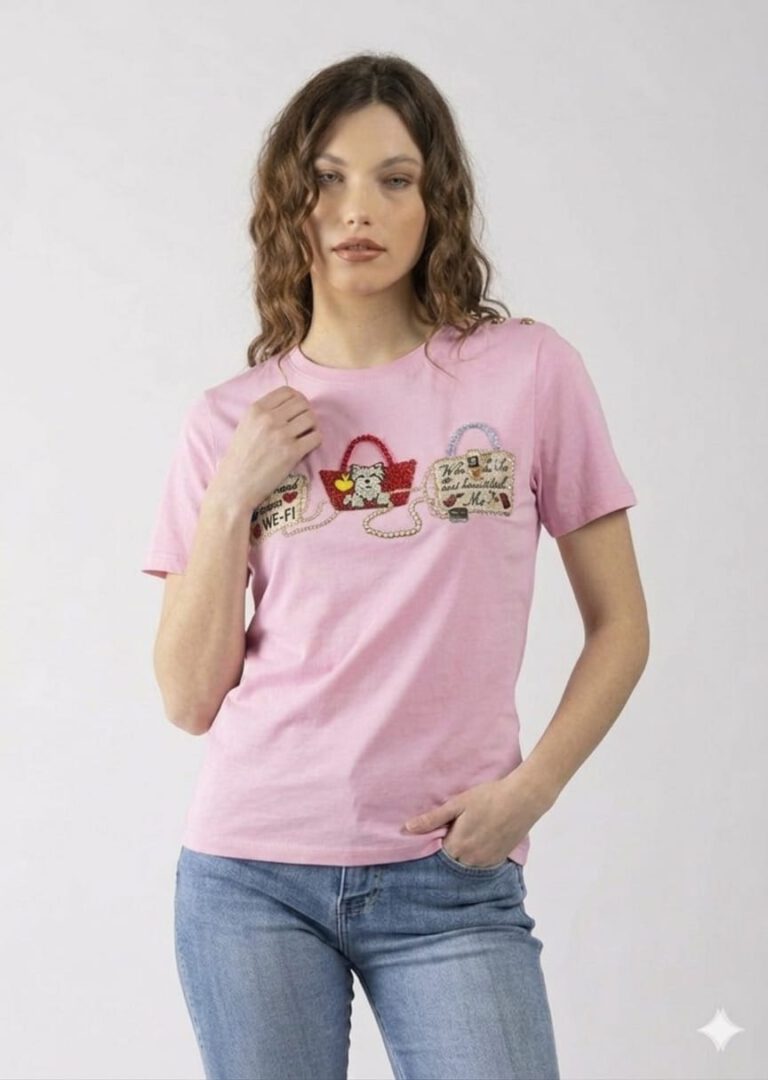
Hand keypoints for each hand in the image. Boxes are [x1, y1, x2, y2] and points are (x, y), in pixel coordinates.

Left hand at [403, 768, 554, 866]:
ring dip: (464, 854)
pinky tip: (481, 839)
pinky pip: (481, 864)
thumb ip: (433, 819)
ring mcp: (487, 861)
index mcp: (457, 845)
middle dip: (450, 849)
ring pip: (467, 864)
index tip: (441, 831)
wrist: (523, 799)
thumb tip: (407, 828)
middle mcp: (471, 859)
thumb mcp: (457, 804)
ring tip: (469, 833)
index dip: (437, 842)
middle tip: (455, 830)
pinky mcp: (499, 859)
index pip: (437, 854)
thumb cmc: (488, 797)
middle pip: (452, 860)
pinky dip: (477, 855)